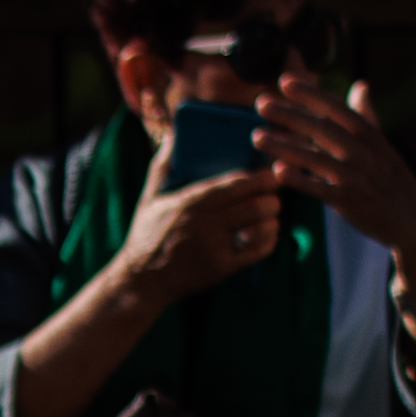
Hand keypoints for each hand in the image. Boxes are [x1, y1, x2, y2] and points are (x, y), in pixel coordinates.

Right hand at [108, 153, 290, 311]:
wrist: (140, 280)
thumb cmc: (146, 236)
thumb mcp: (149, 198)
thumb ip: (162, 166)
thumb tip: (172, 136)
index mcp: (190, 201)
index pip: (236, 184)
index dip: (261, 177)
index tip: (272, 173)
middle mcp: (204, 223)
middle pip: (256, 204)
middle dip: (272, 198)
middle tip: (274, 196)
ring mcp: (214, 247)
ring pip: (260, 227)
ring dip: (272, 220)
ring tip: (271, 216)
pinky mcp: (221, 268)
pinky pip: (257, 251)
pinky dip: (269, 241)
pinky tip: (268, 235)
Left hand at [258, 77, 415, 274]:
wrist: (412, 219)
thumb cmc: (391, 178)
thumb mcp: (382, 144)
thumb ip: (366, 115)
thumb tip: (361, 85)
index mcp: (370, 134)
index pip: (337, 108)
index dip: (311, 94)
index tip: (284, 81)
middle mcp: (363, 152)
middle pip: (322, 129)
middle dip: (291, 115)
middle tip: (260, 103)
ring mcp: (356, 177)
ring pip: (315, 158)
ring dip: (284, 146)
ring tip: (257, 136)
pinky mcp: (348, 201)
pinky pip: (319, 189)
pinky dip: (299, 179)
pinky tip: (277, 170)